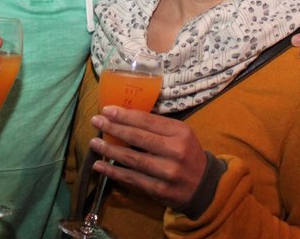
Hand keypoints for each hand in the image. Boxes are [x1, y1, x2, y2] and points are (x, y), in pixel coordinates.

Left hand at [88, 106, 207, 209]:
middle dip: (113, 128)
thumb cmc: (187, 153)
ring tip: (94, 143)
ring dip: (110, 150)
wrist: (205, 186)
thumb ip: (158, 127)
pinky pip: (133, 179)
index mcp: (180, 132)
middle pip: (138, 137)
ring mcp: (168, 172)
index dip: (125, 115)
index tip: (107, 110)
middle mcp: (175, 151)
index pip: (148, 121)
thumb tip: (126, 116)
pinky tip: (100, 165)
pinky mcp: (160, 190)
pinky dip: (114, 172)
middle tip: (95, 121)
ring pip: (133, 159)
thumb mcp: (180, 134)